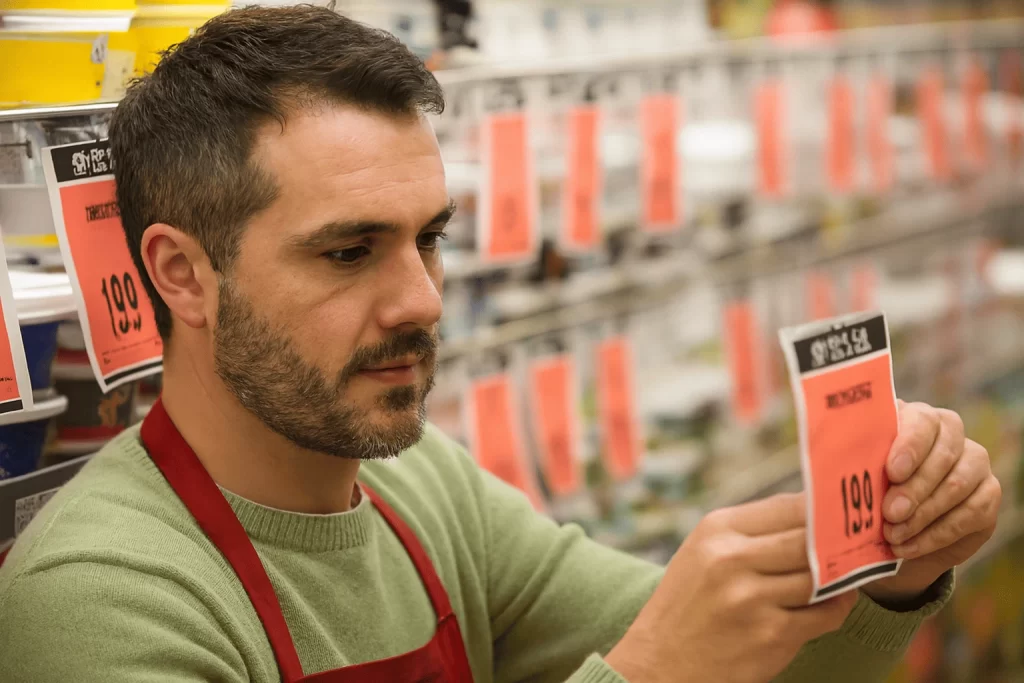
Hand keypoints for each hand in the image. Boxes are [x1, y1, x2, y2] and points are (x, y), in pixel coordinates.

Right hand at [606, 494, 856, 682]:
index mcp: (716, 531)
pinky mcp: (770, 636)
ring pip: (822, 577)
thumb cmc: (688, 603)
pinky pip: (824, 615)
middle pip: (810, 539)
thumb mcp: (704, 552)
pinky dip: (836, 609)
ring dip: (841, 577)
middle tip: (859, 542)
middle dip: (839, 542)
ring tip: (845, 574)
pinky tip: (830, 604)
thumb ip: (751, 532)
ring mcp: (751, 599)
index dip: (823, 509)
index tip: (842, 514)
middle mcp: (731, 560)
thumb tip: (812, 511)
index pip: (787, 506)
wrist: (661, 663)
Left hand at [862, 402, 1000, 604]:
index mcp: (914, 418)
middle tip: (890, 513)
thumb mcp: (855, 476)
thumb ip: (851, 466)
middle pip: (942, 455)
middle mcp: (949, 434)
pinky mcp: (988, 493)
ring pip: (958, 485)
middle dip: (914, 488)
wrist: (894, 530)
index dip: (910, 446)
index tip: (891, 472)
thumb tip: (828, 468)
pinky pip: (970, 513)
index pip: (921, 421)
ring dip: (923, 515)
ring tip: (893, 535)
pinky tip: (908, 546)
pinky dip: (936, 534)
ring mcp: (973, 462)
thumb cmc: (868, 492)